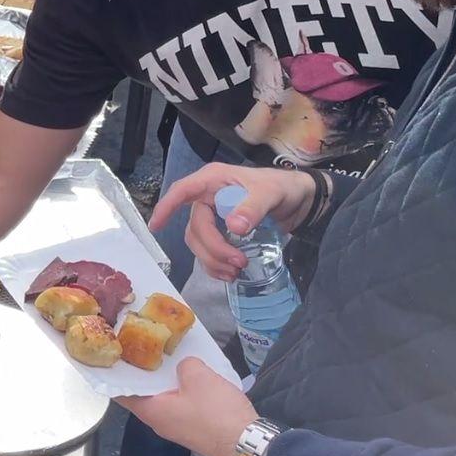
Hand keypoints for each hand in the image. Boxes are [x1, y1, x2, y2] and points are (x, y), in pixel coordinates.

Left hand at [116, 358, 258, 455]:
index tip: (114, 356)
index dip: (116, 373)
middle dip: (143, 372)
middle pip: (143, 394)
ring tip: (168, 357)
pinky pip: (181, 405)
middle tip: (141, 349)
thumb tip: (185, 367)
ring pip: (164, 399)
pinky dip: (182, 390)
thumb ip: (185, 365)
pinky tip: (191, 375)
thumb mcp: (198, 376)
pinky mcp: (194, 429)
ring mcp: (177, 428)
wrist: (248, 444)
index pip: (120, 392)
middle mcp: (158, 422)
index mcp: (150, 411)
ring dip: (166, 381)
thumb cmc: (216, 412)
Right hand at [149, 163, 315, 280]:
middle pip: (195, 227)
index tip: (156, 227)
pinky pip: (207, 252)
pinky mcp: (221, 233)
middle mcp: (207, 198)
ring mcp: (213, 216)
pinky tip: (229, 274)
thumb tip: (234, 227)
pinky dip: (214, 266)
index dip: (166, 208)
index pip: (182, 192)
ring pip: (198, 243)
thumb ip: (253, 207)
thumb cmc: (283, 188)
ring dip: (213, 260)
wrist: (300, 202)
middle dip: (212, 248)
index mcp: (213, 181)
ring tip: (236, 271)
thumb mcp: (271, 193)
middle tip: (238, 262)